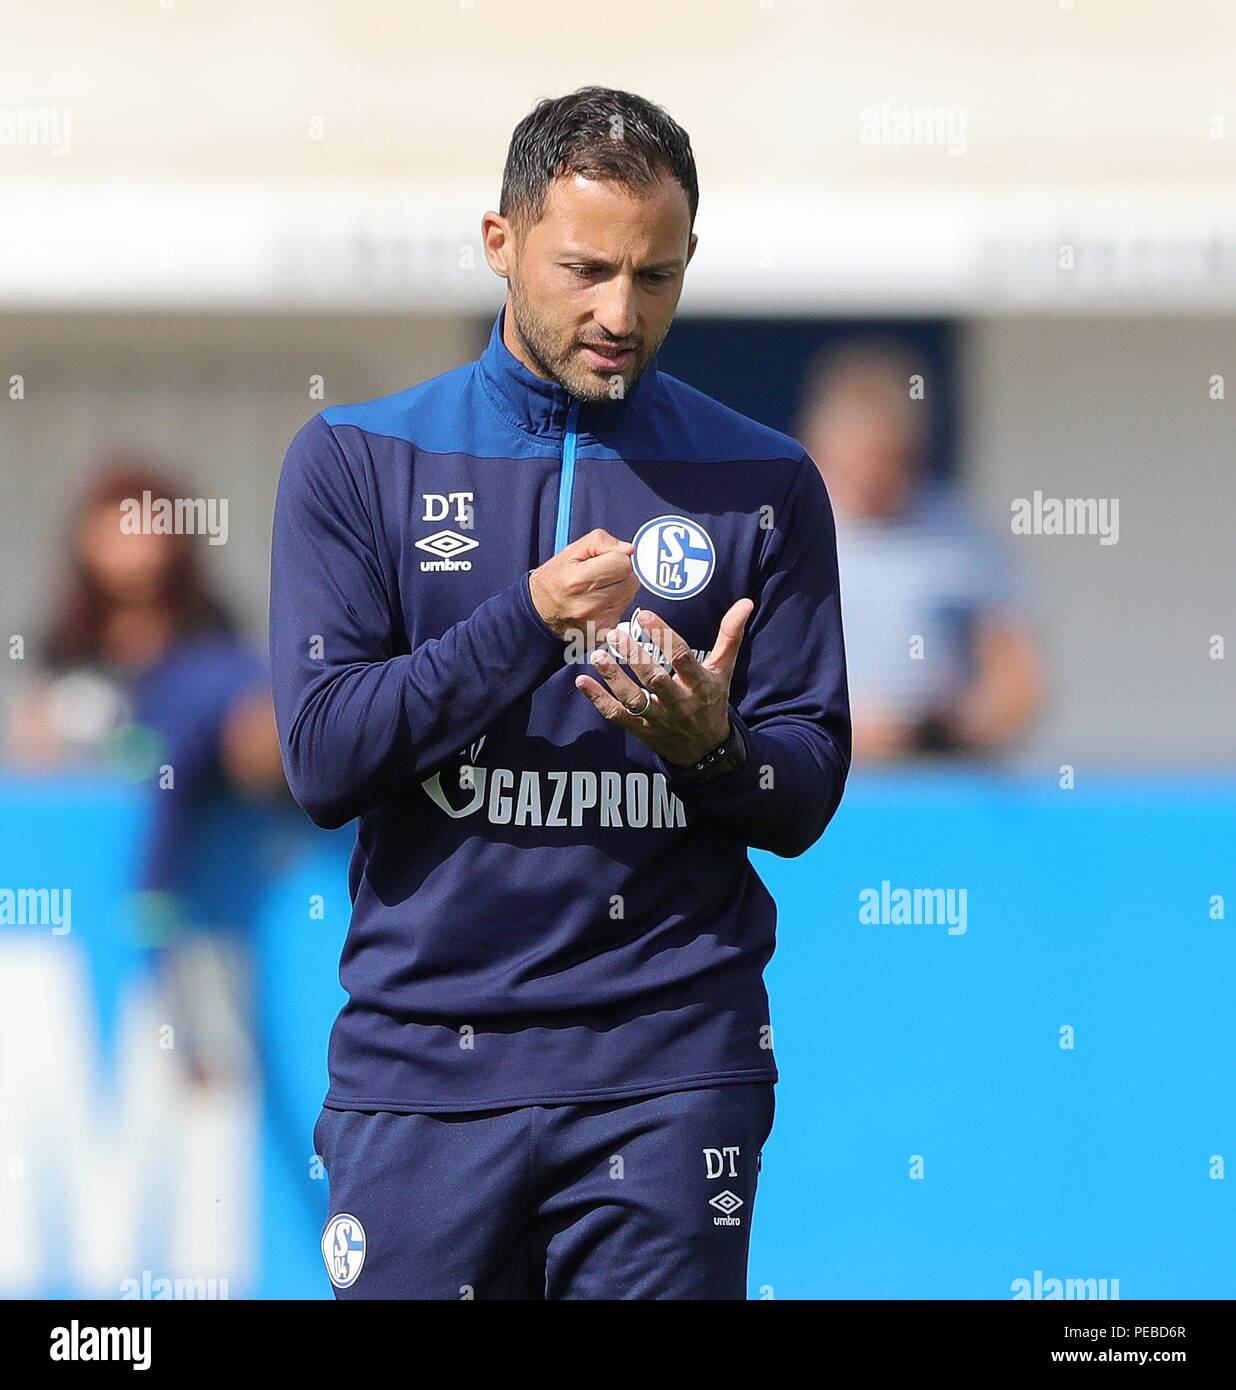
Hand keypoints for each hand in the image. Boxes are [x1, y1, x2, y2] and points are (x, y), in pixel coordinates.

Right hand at [529, 529, 639, 642]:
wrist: (539, 613)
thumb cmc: (553, 581)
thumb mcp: (571, 552)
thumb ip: (601, 542)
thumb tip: (628, 549)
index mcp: (579, 580)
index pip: (623, 563)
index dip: (617, 557)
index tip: (606, 560)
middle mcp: (590, 605)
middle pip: (631, 581)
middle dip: (621, 574)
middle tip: (602, 575)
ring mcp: (597, 622)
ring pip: (630, 597)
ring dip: (619, 591)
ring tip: (598, 590)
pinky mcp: (603, 634)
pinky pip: (623, 613)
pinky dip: (615, 606)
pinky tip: (598, 604)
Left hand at [574, 600, 754, 765]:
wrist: (705, 750)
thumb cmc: (712, 700)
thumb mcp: (724, 670)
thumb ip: (730, 636)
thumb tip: (746, 602)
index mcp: (700, 684)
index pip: (683, 657)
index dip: (664, 636)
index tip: (645, 616)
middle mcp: (679, 702)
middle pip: (655, 679)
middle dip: (634, 657)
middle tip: (614, 634)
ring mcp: (658, 718)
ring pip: (633, 699)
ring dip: (613, 678)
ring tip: (596, 655)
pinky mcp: (640, 729)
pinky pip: (616, 716)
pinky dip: (598, 700)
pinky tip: (582, 680)